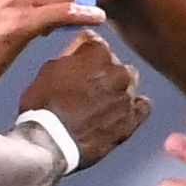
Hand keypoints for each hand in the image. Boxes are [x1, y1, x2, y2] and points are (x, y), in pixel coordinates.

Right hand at [19, 32, 148, 168]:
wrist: (49, 142)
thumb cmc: (43, 105)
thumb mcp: (49, 69)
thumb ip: (72, 54)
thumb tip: (84, 43)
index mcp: (98, 53)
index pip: (95, 44)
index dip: (83, 55)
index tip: (76, 67)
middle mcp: (118, 71)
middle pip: (115, 65)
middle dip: (103, 73)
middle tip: (85, 90)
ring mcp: (127, 96)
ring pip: (129, 85)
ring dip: (117, 90)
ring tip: (99, 105)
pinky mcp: (131, 120)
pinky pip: (142, 108)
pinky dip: (133, 108)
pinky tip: (119, 113)